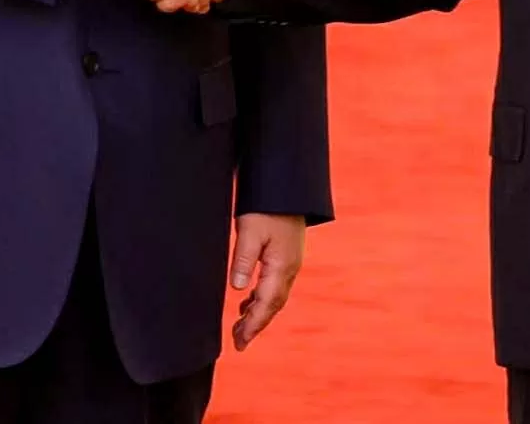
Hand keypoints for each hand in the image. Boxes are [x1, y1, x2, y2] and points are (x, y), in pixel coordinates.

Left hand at [228, 213, 305, 349]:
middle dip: (256, 325)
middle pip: (273, 305)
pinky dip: (262, 298)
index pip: (266, 304)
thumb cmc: (266, 206)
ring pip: (275, 296)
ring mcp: (291, 262)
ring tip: (240, 326)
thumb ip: (244, 260)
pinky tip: (248, 299)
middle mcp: (290, 268)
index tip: (240, 342)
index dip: (253, 325)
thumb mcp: (250, 231)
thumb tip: (238, 288)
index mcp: (281, 266)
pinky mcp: (287, 255)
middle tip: (238, 342)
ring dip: (258, 312)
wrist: (288, 187)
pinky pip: (276, 285)